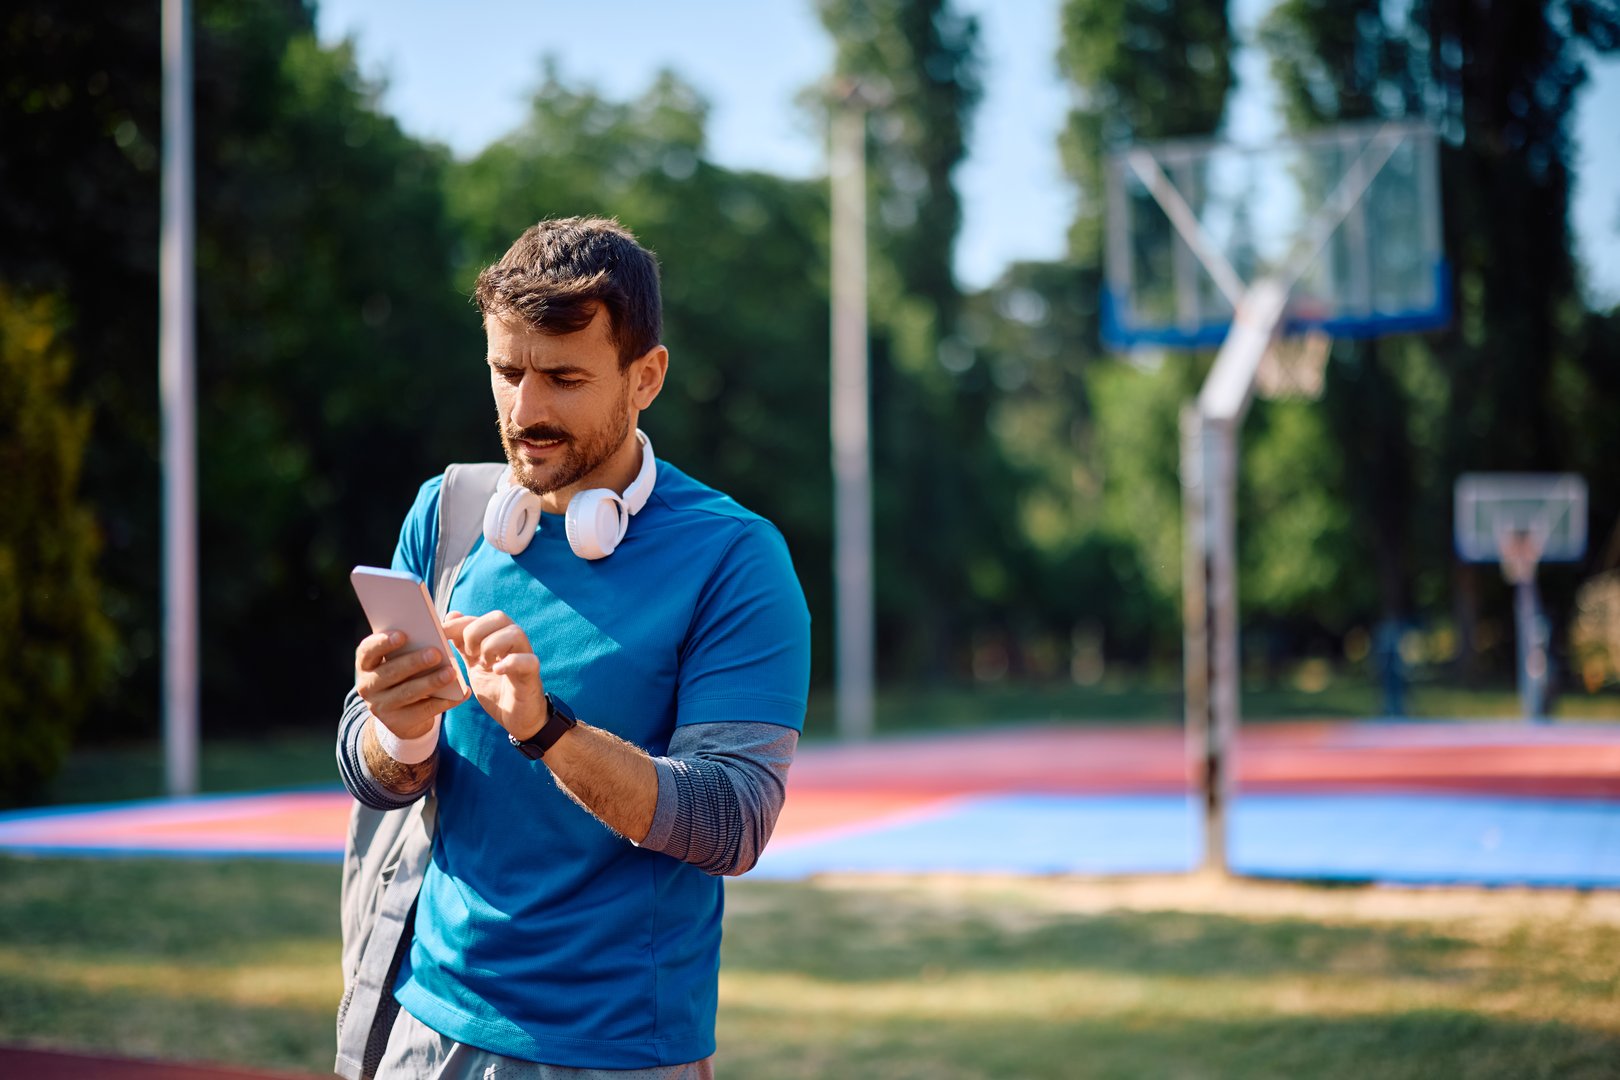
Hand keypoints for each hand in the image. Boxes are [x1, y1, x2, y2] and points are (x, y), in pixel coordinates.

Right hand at [354, 630, 467, 739]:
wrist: (401, 714)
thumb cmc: (407, 673)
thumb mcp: (406, 656)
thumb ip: (423, 635)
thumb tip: (454, 616)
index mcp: (366, 664)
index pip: (367, 651)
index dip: (382, 643)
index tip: (402, 634)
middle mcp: (367, 686)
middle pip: (390, 673)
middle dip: (414, 662)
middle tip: (436, 653)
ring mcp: (380, 707)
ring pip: (407, 693)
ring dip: (431, 682)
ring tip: (452, 672)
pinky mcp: (398, 723)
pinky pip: (424, 711)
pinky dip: (445, 702)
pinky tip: (462, 693)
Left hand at [443, 610, 546, 740]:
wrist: (516, 718)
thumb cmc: (496, 690)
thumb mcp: (473, 666)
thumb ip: (463, 644)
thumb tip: (452, 615)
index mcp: (498, 637)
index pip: (478, 618)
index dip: (458, 624)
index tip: (440, 634)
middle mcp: (513, 642)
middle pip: (498, 617)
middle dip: (476, 632)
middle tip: (468, 654)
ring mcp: (525, 656)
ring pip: (514, 633)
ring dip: (492, 646)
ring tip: (483, 665)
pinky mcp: (532, 674)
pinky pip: (527, 660)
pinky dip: (510, 663)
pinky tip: (496, 671)